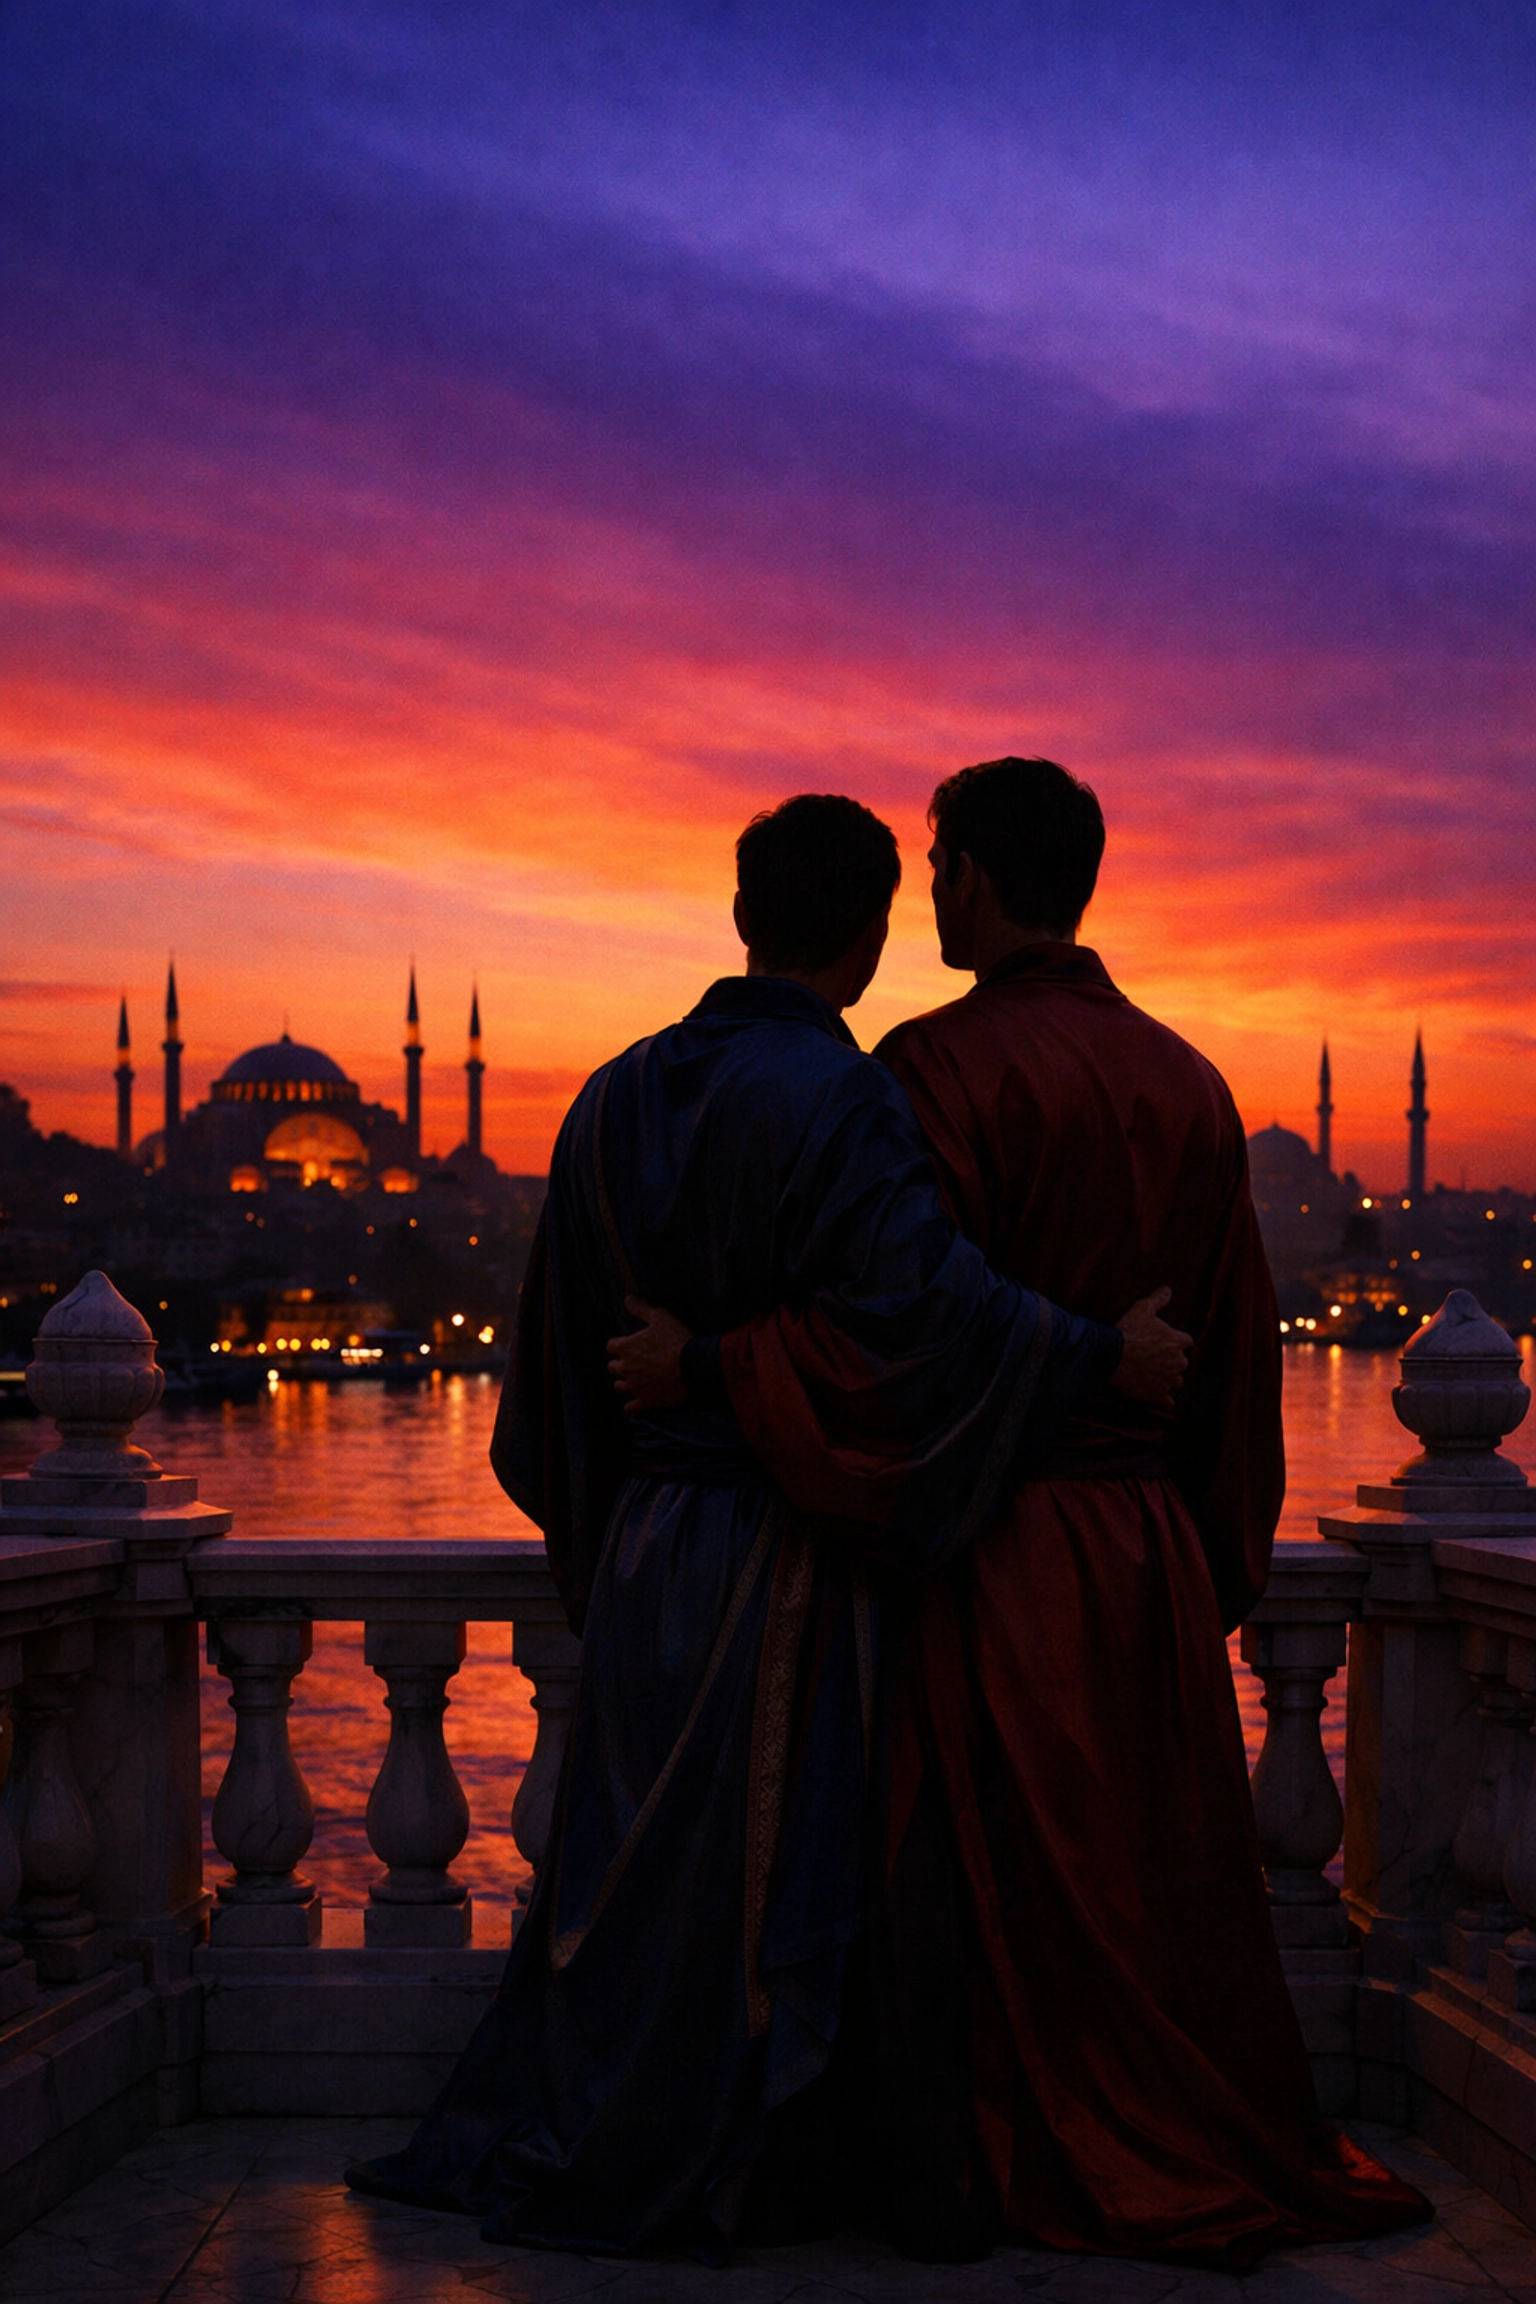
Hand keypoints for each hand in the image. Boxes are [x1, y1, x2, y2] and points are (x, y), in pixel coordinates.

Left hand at [607, 1297, 693, 1415]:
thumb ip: (641, 1309)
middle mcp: (626, 1368)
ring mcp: (635, 1386)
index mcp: (626, 1347)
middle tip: (632, 1361)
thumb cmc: (677, 1340)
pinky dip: (631, 1407)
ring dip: (624, 1382)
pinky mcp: (646, 1401)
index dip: (620, 1344)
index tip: (628, 1344)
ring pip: (619, 1386)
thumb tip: (628, 1299)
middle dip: (620, 1363)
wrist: (693, 1367)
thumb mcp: (661, 1317)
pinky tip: (633, 1405)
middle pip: (612, 1367)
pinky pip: (631, 1408)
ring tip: (633, 1380)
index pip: (611, 1346)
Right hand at [1111, 1287, 1191, 1410]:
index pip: (1187, 1342)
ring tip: (1150, 1375)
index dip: (1176, 1341)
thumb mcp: (1142, 1309)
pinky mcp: (1158, 1397)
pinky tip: (1153, 1395)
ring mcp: (1169, 1381)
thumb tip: (1168, 1288)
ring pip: (1175, 1382)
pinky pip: (1167, 1402)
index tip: (1164, 1342)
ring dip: (1167, 1379)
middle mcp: (1179, 1363)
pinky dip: (1162, 1399)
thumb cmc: (1128, 1331)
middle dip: (1171, 1362)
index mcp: (1178, 1342)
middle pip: (1181, 1363)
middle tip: (1152, 1359)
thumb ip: (1158, 1299)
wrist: (1111, 1357)